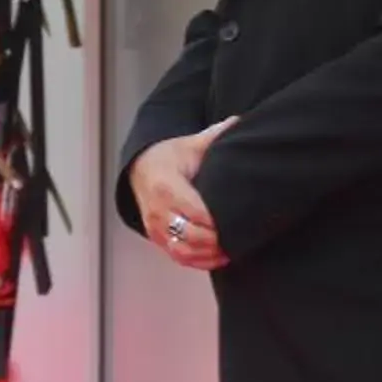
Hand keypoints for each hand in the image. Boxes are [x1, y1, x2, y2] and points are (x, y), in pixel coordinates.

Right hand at [132, 117, 236, 270]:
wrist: (141, 169)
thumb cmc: (170, 157)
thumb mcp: (191, 144)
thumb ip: (215, 135)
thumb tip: (240, 120)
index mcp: (166, 186)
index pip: (195, 211)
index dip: (216, 221)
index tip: (237, 221)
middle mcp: (157, 210)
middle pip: (189, 235)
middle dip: (215, 241)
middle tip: (238, 238)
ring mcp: (155, 227)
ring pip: (182, 250)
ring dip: (208, 254)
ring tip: (231, 249)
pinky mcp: (157, 239)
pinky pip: (178, 257)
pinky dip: (199, 261)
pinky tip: (219, 256)